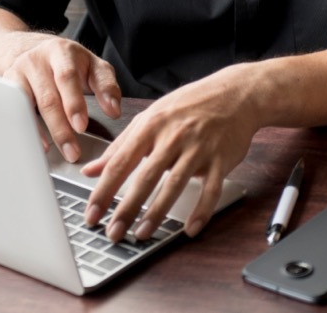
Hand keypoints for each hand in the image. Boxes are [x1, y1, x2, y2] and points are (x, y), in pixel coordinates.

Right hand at [1, 33, 121, 162]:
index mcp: (62, 52)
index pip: (67, 77)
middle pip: (48, 97)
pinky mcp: (5, 87)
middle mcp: (37, 60)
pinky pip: (14, 112)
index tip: (81, 126)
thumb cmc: (70, 63)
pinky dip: (27, 130)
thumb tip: (114, 110)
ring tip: (59, 152)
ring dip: (44, 133)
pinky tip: (39, 145)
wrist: (35, 51)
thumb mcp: (94, 66)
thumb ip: (107, 85)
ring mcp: (18, 73)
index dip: (74, 103)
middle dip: (61, 127)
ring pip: (28, 107)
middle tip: (73, 151)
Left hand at [80, 64, 258, 241]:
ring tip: (142, 234)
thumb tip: (90, 170)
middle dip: (126, 208)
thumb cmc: (191, 104)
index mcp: (152, 125)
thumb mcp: (151, 116)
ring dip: (157, 213)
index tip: (91, 214)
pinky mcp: (221, 159)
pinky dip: (201, 211)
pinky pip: (210, 190)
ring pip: (175, 185)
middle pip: (145, 177)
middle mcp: (174, 136)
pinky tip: (190, 229)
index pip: (120, 162)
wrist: (236, 93)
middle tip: (113, 233)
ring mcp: (199, 148)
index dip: (103, 191)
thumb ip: (120, 145)